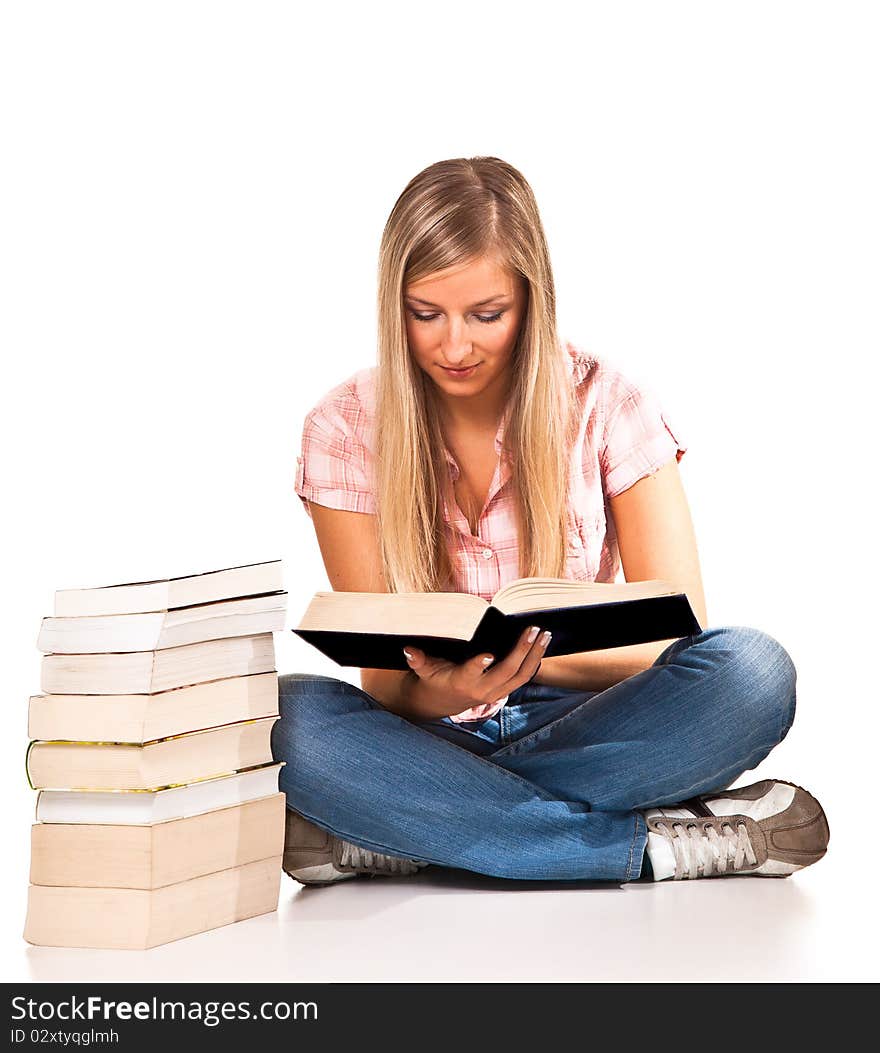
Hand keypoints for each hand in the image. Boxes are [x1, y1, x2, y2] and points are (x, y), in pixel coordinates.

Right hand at [402, 624, 551, 720]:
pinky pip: (524, 678)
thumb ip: (417, 659)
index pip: (471, 673)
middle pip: (507, 671)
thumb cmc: (435, 679)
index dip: (479, 665)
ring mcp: (496, 692)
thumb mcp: (424, 669)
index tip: (489, 654)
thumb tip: (407, 648)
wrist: (443, 703)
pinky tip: (542, 646)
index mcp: (461, 681)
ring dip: (535, 655)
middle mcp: (482, 689)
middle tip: (533, 629)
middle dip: (521, 650)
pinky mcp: (504, 690)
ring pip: (521, 676)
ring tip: (546, 635)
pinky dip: (534, 662)